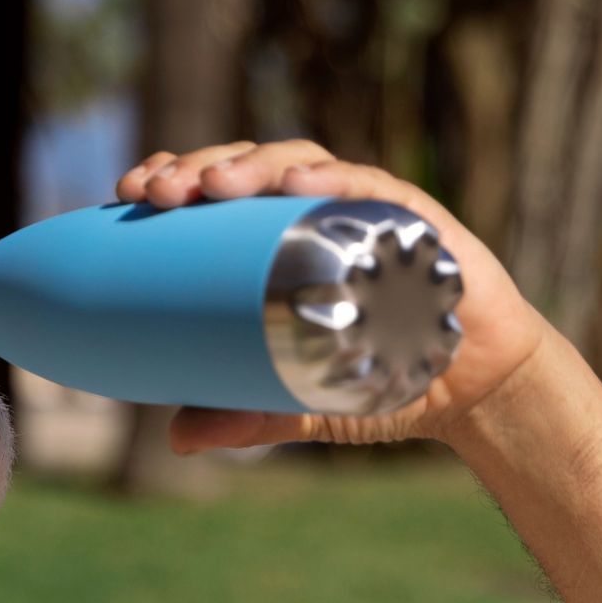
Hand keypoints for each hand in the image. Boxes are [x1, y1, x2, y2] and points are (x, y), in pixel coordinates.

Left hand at [112, 140, 552, 451]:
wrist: (476, 391)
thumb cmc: (383, 379)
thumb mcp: (300, 402)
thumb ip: (244, 417)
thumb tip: (177, 439)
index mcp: (278, 241)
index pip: (215, 193)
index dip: (171, 178)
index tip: (126, 192)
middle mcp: (315, 214)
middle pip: (245, 167)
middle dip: (195, 167)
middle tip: (155, 191)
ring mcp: (365, 209)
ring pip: (298, 163)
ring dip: (251, 165)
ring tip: (212, 184)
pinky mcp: (416, 218)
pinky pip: (371, 186)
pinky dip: (332, 181)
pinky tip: (297, 185)